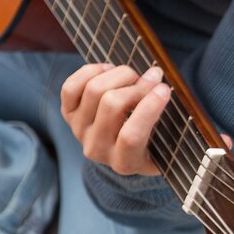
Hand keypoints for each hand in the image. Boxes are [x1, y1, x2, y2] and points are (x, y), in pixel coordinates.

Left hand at [59, 64, 177, 176]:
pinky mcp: (68, 115)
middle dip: (137, 85)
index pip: (132, 136)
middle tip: (152, 79)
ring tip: (132, 76)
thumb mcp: (166, 140)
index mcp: (125, 162)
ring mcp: (79, 131)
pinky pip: (71, 87)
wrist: (120, 150)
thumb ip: (164, 116)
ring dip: (118, 74)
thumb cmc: (151, 141)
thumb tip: (156, 77)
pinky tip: (108, 71)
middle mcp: (97, 148)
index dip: (149, 108)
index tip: (164, 89)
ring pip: (94, 90)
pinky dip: (90, 72)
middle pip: (112, 103)